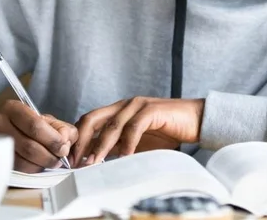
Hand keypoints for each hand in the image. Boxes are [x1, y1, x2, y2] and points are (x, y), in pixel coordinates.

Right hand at [0, 100, 76, 172]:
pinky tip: (37, 165)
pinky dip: (31, 170)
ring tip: (50, 162)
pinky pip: (15, 169)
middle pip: (30, 146)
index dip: (53, 140)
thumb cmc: (18, 124)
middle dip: (50, 156)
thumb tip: (68, 139)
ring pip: (22, 161)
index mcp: (13, 108)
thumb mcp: (38, 118)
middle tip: (59, 159)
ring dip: (41, 165)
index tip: (64, 148)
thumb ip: (58, 127)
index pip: (36, 126)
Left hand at [72, 97, 204, 166]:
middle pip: (93, 118)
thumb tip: (96, 159)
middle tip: (76, 161)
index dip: (78, 139)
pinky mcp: (152, 110)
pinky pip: (134, 127)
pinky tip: (124, 157)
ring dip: (101, 145)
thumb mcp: (137, 141)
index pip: (89, 121)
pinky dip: (127, 143)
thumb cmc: (167, 131)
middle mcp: (124, 105)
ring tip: (94, 162)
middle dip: (81, 140)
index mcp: (118, 110)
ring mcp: (138, 105)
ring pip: (112, 125)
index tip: (71, 159)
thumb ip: (118, 146)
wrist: (196, 120)